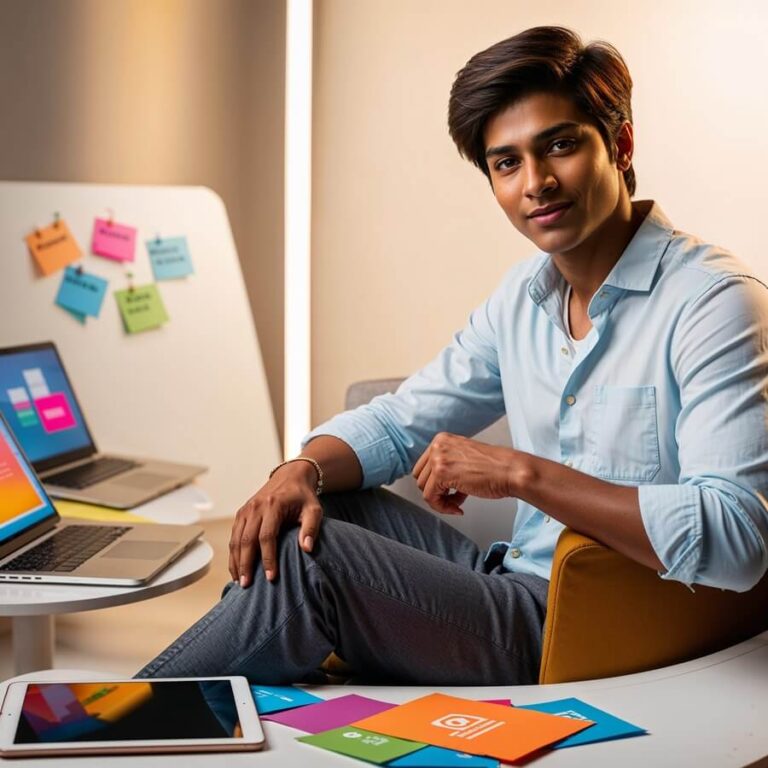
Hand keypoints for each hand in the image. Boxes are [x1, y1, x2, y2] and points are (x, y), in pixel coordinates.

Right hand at [229, 461, 321, 586]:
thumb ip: (311, 528)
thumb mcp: (314, 509)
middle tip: (247, 585)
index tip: (271, 577)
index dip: (268, 558)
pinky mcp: (241, 513)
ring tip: (239, 582)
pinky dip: (233, 554)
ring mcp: (246, 510)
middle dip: (246, 564)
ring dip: (236, 561)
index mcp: (273, 505)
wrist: (290, 476)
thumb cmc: (303, 496)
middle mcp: (255, 507)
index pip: (267, 536)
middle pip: (246, 540)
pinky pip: (234, 536)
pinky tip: (236, 568)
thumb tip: (306, 548)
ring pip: (236, 539)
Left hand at [412, 432, 517, 513]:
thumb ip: (447, 465)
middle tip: (454, 498)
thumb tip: (433, 484)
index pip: (423, 467)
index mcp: (442, 439)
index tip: (449, 491)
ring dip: (441, 500)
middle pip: (420, 478)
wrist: (510, 471)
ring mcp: (438, 457)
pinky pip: (430, 498)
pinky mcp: (441, 473)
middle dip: (436, 492)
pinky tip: (459, 507)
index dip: (435, 484)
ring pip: (424, 489)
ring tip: (459, 501)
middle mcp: (438, 445)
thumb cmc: (495, 468)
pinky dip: (443, 507)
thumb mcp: (463, 458)